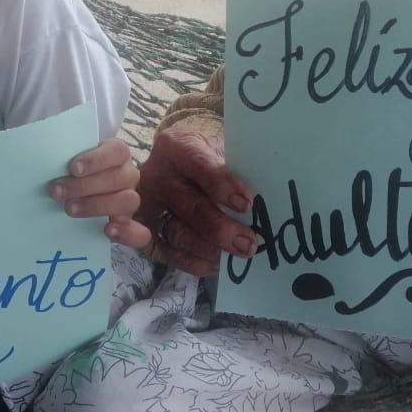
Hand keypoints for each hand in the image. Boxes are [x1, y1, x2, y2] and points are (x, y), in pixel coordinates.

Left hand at [50, 138, 147, 249]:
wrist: (75, 192)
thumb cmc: (70, 172)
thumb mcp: (67, 161)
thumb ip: (60, 159)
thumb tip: (41, 160)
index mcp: (117, 153)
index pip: (116, 151)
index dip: (96, 160)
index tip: (72, 168)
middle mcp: (128, 175)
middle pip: (118, 178)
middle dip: (85, 186)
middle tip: (58, 191)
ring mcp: (130, 199)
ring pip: (128, 201)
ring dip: (97, 206)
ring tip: (69, 209)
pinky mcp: (130, 224)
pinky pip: (141, 232)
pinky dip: (128, 233)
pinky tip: (108, 231)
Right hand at [135, 127, 255, 275]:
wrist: (176, 165)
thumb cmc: (205, 156)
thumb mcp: (218, 149)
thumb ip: (235, 170)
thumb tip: (262, 202)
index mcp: (175, 147)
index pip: (199, 165)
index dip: (222, 185)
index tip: (246, 204)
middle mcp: (157, 176)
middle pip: (189, 205)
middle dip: (220, 228)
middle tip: (248, 242)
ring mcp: (149, 206)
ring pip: (178, 233)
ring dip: (210, 249)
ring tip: (237, 255)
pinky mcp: (149, 230)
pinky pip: (170, 252)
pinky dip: (195, 262)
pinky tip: (218, 264)